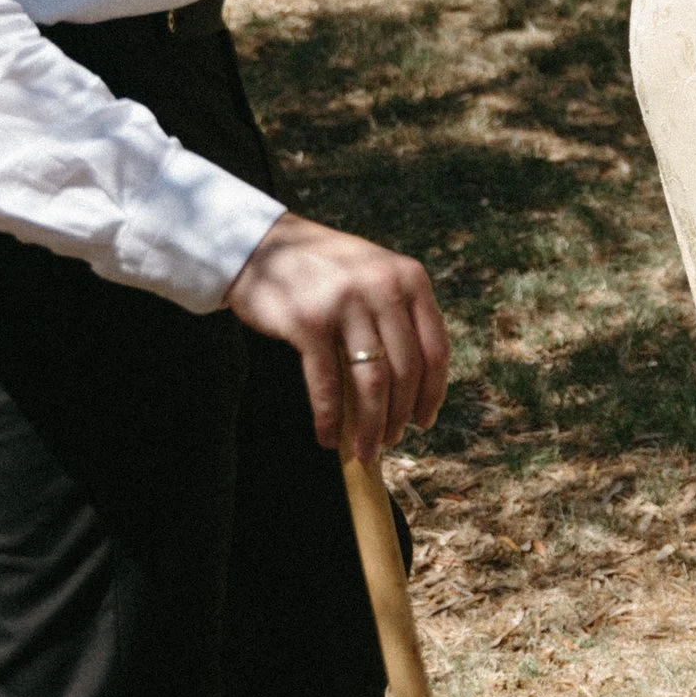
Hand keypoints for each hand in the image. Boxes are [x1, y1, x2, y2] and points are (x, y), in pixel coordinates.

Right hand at [229, 212, 450, 461]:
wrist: (260, 246)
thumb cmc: (322, 271)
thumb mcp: (373, 277)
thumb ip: (398, 316)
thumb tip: (413, 390)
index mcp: (410, 279)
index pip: (435, 348)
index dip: (432, 392)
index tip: (425, 421)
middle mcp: (384, 288)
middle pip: (405, 371)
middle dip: (399, 417)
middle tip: (390, 442)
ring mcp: (346, 304)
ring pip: (371, 382)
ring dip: (371, 426)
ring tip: (366, 450)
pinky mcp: (308, 322)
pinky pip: (326, 383)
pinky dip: (329, 417)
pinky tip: (328, 437)